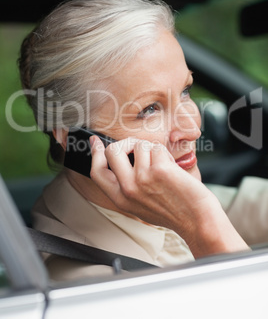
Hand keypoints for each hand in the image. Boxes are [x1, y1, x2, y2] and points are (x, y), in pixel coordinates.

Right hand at [89, 136, 248, 257]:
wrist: (197, 220)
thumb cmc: (173, 211)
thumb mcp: (140, 205)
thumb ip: (127, 185)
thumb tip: (120, 158)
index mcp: (120, 198)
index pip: (97, 171)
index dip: (95, 153)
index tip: (95, 141)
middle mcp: (128, 189)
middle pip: (113, 151)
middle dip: (127, 143)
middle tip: (139, 148)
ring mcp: (142, 179)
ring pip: (139, 145)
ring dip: (152, 150)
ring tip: (163, 166)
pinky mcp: (159, 170)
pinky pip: (155, 147)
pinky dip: (165, 154)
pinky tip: (172, 168)